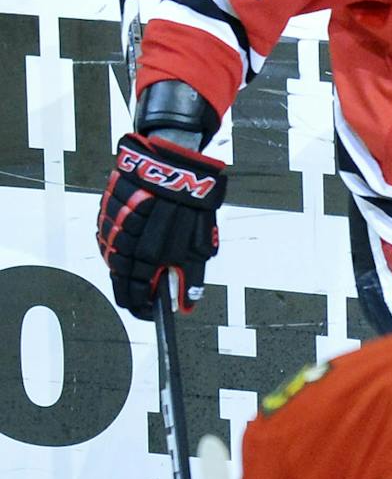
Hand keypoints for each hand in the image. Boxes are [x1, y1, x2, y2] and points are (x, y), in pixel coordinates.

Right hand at [97, 134, 226, 318]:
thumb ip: (190, 279)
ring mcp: (111, 226)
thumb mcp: (198, 247)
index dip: (142, 309)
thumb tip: (185, 307)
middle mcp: (122, 243)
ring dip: (127, 268)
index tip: (150, 315)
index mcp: (145, 256)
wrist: (172, 163)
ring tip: (144, 268)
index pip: (133, 296)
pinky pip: (109, 237)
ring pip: (113, 259)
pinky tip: (136, 244)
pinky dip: (122, 246)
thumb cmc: (190, 208)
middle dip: (133, 292)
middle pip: (120, 280)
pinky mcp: (106, 211)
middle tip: (145, 298)